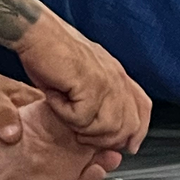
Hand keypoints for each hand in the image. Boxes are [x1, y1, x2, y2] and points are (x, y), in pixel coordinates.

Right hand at [14, 11, 150, 152]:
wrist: (36, 32)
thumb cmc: (50, 50)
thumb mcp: (81, 73)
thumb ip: (98, 93)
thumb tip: (106, 122)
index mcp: (117, 73)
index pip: (144, 108)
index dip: (138, 131)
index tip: (128, 146)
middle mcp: (116, 77)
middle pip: (129, 125)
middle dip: (105, 138)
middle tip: (77, 130)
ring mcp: (106, 81)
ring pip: (107, 127)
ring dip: (81, 127)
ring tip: (62, 111)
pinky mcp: (90, 86)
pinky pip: (82, 119)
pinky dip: (63, 114)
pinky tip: (54, 99)